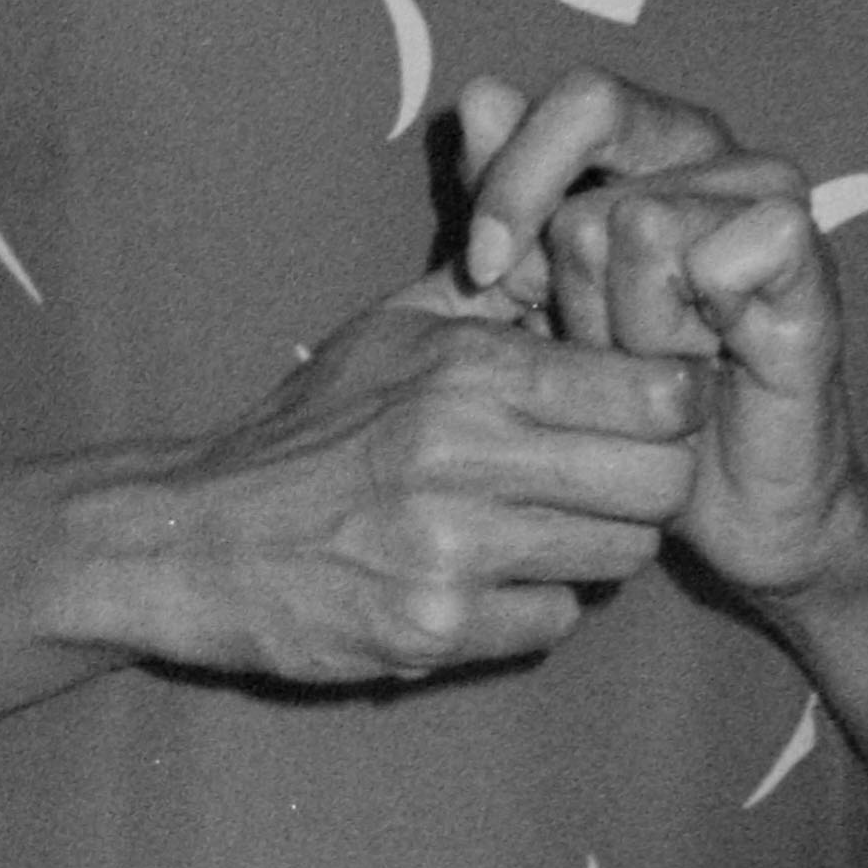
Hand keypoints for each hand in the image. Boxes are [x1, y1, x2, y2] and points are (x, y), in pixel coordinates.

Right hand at [136, 277, 702, 683]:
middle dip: (652, 484)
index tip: (648, 413)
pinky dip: (535, 607)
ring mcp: (452, 550)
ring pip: (620, 555)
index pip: (655, 390)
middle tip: (613, 482)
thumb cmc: (307, 430)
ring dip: (598, 547)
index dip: (673, 403)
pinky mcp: (434, 629)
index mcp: (467, 370)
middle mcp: (465, 455)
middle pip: (661, 481)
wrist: (194, 539)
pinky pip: (554, 623)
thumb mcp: (392, 329)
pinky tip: (489, 582)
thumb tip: (591, 238)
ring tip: (546, 528)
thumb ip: (498, 288)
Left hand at [459, 72, 867, 602]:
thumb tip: (479, 95)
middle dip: (575, 297)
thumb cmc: (617, 392)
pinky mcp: (812, 268)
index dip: (516, 183)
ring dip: (632, 327)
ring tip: (663, 361)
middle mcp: (721, 155)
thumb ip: (504, 195)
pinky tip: (710, 361)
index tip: (482, 271)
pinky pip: (726, 254)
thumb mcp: (532, 293)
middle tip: (612, 347)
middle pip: (595, 191)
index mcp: (653, 142)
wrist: (712, 500)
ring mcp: (774, 205)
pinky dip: (694, 330)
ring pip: (646, 226)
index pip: (580, 99)